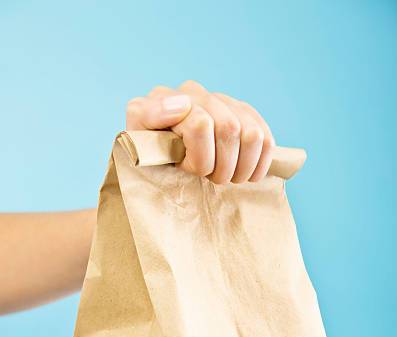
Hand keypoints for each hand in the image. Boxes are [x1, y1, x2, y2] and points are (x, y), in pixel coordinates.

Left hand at [126, 80, 274, 183]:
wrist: (161, 167)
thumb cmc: (149, 162)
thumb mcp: (137, 146)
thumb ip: (148, 118)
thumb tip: (183, 105)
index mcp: (163, 99)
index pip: (201, 125)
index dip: (200, 158)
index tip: (186, 169)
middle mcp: (193, 92)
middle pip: (229, 130)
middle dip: (222, 166)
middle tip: (210, 179)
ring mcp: (220, 101)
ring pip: (251, 135)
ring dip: (242, 166)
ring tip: (227, 177)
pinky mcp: (242, 113)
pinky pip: (264, 136)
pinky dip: (260, 161)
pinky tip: (246, 173)